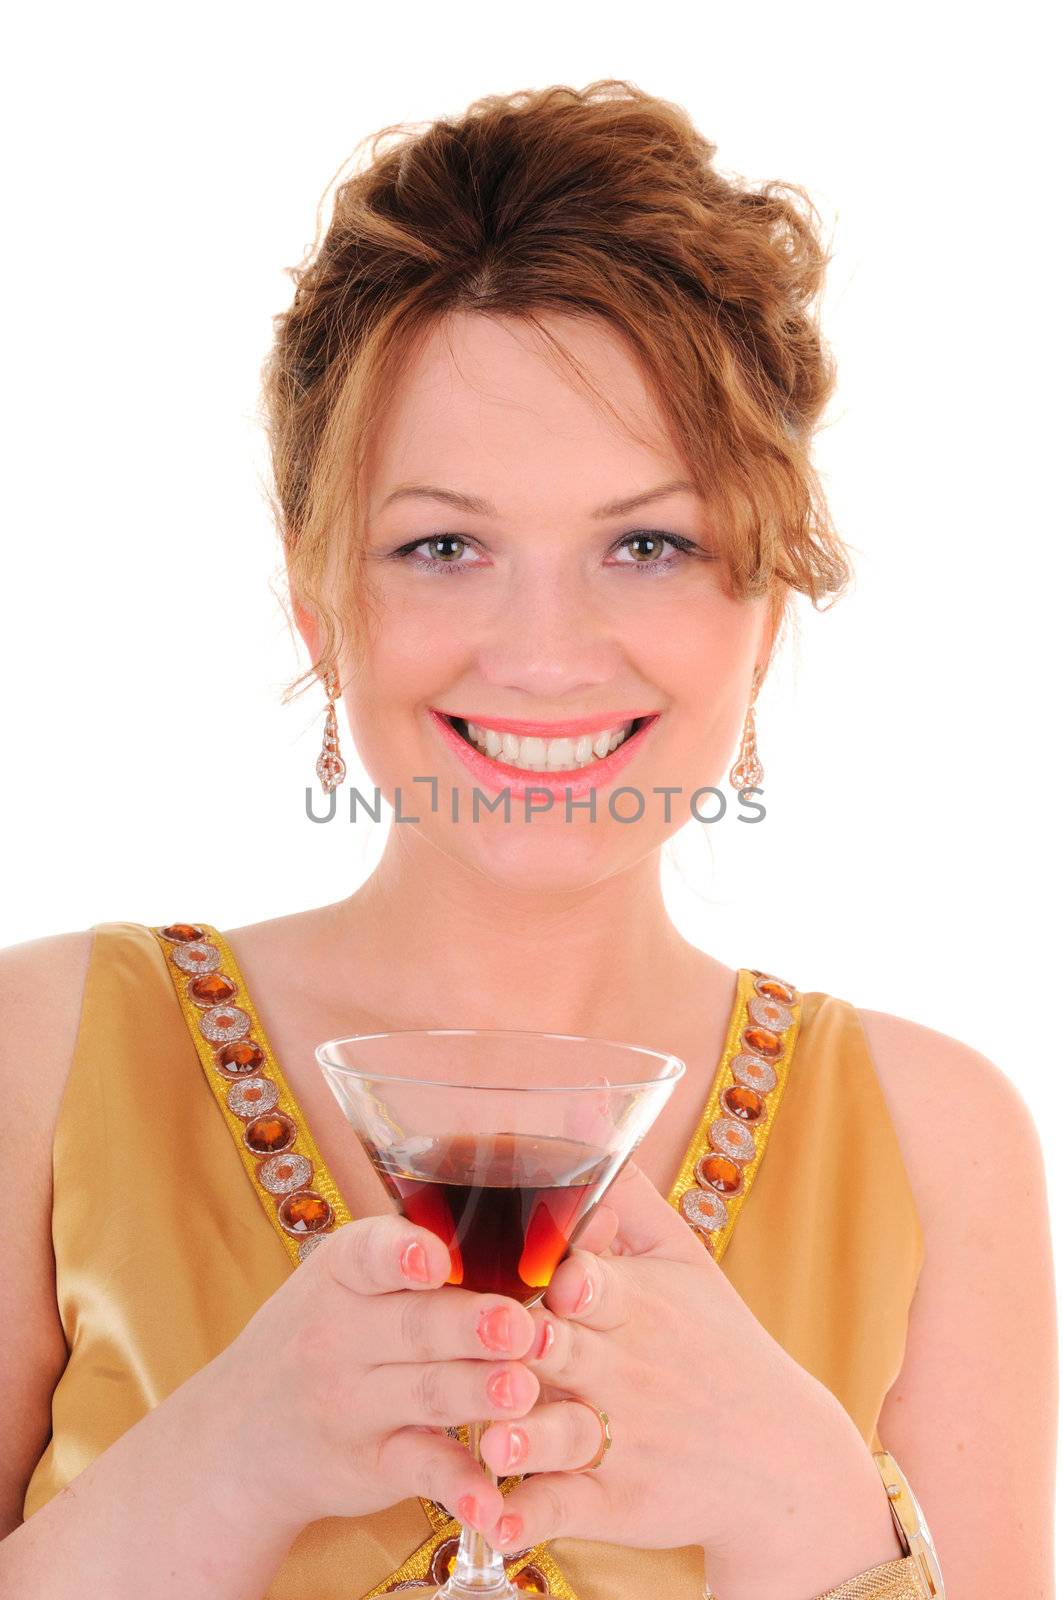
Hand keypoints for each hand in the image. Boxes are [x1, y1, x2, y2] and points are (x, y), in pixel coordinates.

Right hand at [206, 1213, 542, 1536]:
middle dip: (469, 1325)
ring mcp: (354, 1406)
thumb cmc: (317, 1335)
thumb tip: (521, 1228)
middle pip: (414, 1326)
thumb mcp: (340, 1283)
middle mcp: (341, 1337)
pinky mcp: (373, 1464)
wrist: (238, 1437)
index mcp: (342, 1275)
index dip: (402, 1254)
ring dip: (477, 1393)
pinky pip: (422, 1471)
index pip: (368, 1256)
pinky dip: (460, 1488)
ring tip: (523, 1389)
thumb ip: (408, 1256)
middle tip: (519, 1324)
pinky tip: (492, 1501)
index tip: (434, 1259)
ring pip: (426, 1394)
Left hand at [477, 1162, 898, 1589]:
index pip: (591, 1281)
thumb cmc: (712, 1341)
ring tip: (494, 1439)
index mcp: (634, 1305)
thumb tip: (580, 1103)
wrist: (777, 1455)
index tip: (551, 1276)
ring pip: (562, 1433)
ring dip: (526, 1435)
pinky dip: (528, 1515)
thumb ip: (621, 1190)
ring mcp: (618, 1438)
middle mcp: (624, 1370)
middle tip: (489, 1340)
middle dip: (525, 1346)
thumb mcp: (680, 1259)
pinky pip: (564, 1507)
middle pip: (564, 1350)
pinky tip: (496, 1520)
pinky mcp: (612, 1500)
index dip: (566, 1278)